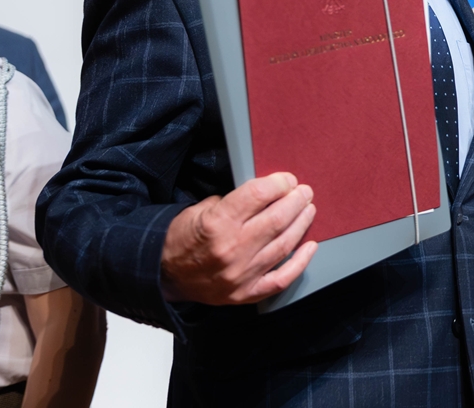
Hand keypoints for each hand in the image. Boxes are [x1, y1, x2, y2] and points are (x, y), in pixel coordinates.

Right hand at [160, 172, 316, 304]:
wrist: (163, 275)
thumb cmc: (182, 238)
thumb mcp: (200, 209)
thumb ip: (234, 202)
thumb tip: (267, 194)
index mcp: (217, 223)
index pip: (259, 195)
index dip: (279, 183)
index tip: (287, 179)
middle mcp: (232, 249)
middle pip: (276, 219)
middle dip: (296, 201)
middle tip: (305, 192)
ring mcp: (240, 275)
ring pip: (283, 245)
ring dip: (301, 224)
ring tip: (309, 210)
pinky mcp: (245, 294)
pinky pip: (281, 279)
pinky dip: (300, 263)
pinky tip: (310, 247)